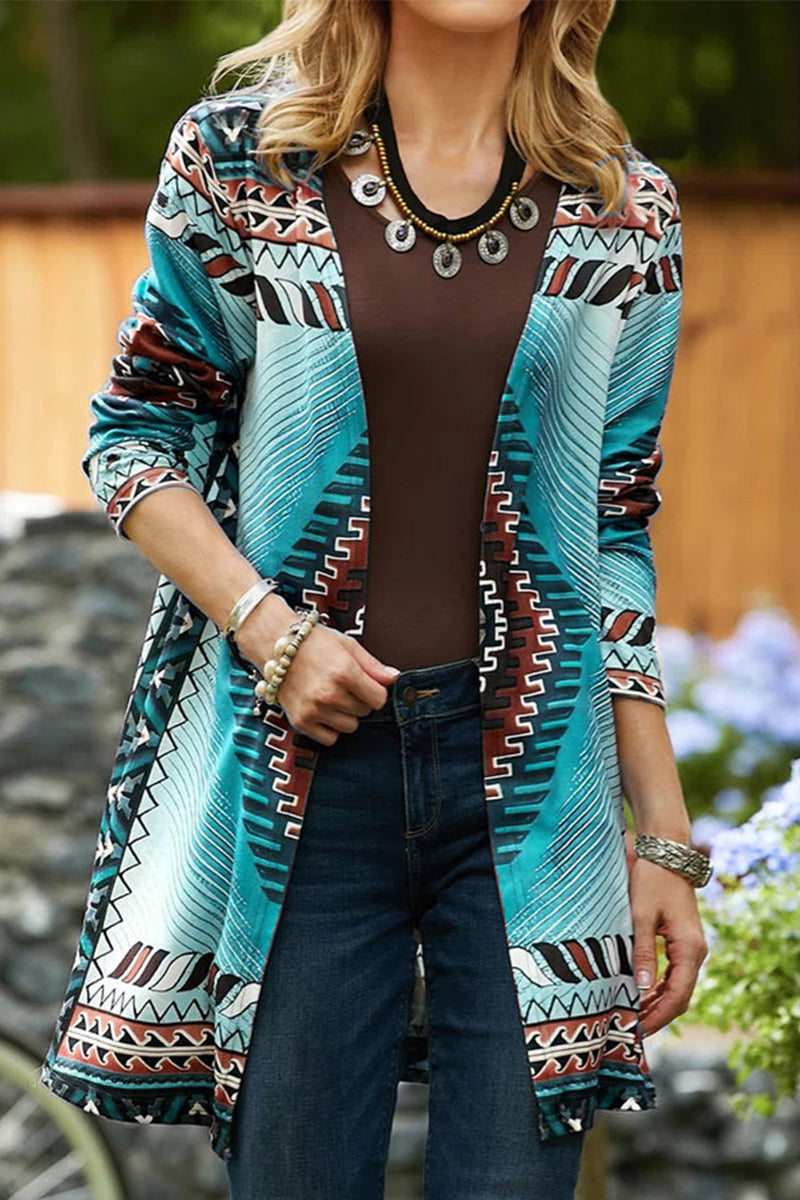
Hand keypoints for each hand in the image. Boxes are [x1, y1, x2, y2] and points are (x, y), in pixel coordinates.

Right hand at [235, 594, 399, 745]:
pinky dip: (330, 727)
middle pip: (364, 712)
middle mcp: (328, 693)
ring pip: (350, 727)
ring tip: (331, 695)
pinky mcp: (301, 722)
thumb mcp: (347, 646)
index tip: (366, 684)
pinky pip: (330, 738)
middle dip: (359, 700)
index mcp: (344, 672)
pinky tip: (322, 709)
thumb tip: (395, 679)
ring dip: (346, 714)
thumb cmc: (314, 642)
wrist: (275, 646)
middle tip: (343, 685)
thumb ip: (373, 665)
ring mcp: (313, 710)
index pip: (379, 699)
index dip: (375, 691)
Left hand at [625, 829, 708, 1035]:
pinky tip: (640, 995)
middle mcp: (696, 952)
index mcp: (689, 949)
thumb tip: (640, 988)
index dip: (658, 1017)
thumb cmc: (652, 881)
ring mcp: (692, 947)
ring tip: (632, 1018)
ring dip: (657, 1004)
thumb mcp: (641, 916)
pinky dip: (659, 988)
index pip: (677, 996)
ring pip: (678, 987)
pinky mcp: (683, 941)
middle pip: (680, 997)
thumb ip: (642, 952)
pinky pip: (674, 974)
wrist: (667, 854)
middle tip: (631, 1031)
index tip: (637, 1031)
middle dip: (658, 1016)